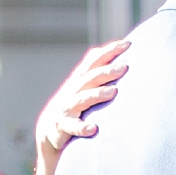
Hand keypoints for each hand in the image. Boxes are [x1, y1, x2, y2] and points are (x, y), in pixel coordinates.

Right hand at [35, 39, 129, 158]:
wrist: (48, 130)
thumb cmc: (72, 105)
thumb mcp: (82, 87)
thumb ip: (95, 72)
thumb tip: (112, 53)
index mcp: (80, 80)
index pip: (94, 61)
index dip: (109, 52)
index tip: (126, 44)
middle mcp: (73, 91)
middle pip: (90, 78)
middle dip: (106, 71)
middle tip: (123, 67)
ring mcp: (67, 107)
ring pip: (82, 99)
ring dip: (97, 94)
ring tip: (113, 92)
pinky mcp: (63, 126)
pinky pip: (73, 127)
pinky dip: (82, 127)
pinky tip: (94, 129)